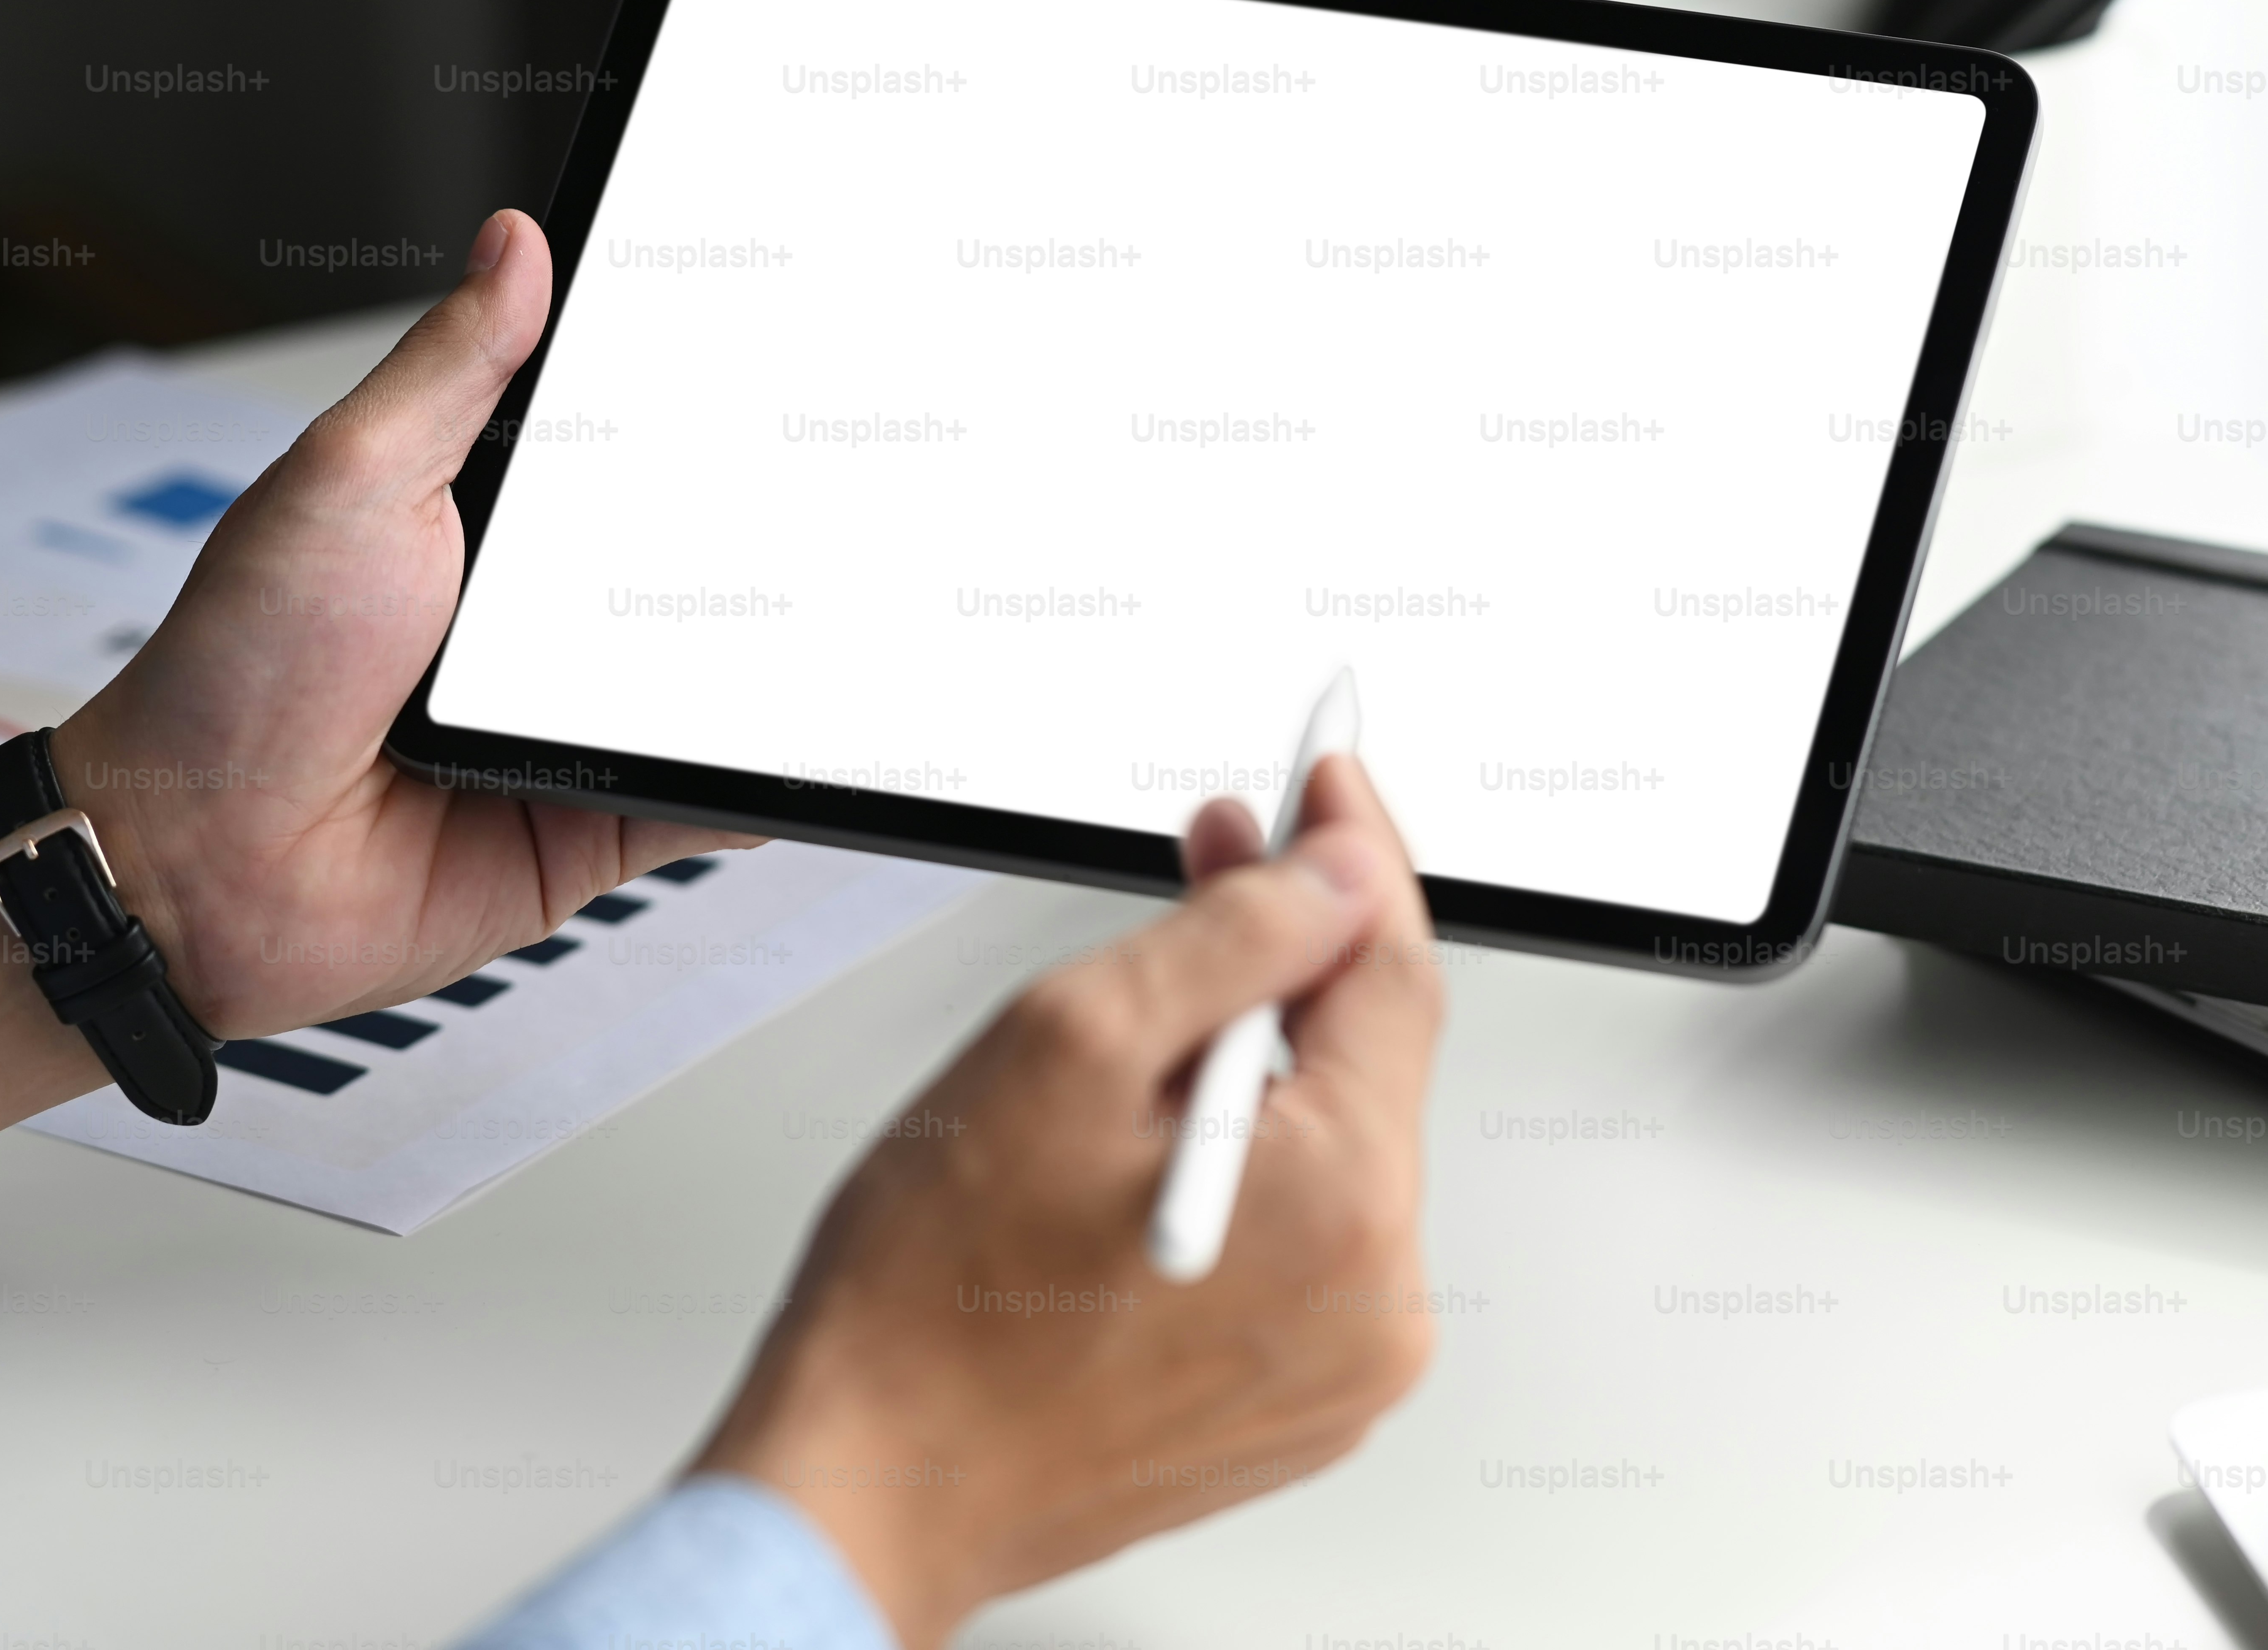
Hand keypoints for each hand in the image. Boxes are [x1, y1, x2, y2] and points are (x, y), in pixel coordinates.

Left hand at [0, 209, 754, 1140]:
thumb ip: (450, 370)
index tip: (779, 350)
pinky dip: (760, 777)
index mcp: (484, 520)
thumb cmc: (234, 671)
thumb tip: (515, 241)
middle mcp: (537, 622)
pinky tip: (814, 738)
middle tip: (845, 474)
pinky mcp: (596, 822)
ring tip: (862, 598)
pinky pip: (708, 796)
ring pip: (715, 678)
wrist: (198, 865)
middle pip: (690, 559)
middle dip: (765, 528)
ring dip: (773, 654)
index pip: (621, 444)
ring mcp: (572, 724)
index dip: (695, 403)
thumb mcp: (347, 479)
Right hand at [695, 756, 1446, 1647]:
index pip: (1394, 969)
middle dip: (1290, 952)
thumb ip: (1235, 937)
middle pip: (1367, 1059)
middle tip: (1216, 859)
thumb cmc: (934, 1299)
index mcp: (1342, 1204)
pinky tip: (1148, 1144)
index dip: (1355, 854)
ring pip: (1330, 1146)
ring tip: (1136, 1041)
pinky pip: (1303, 1238)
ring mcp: (1340, 1365)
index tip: (1327, 785)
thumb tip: (1340, 877)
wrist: (872, 1481)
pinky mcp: (1294, 1401)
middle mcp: (1373, 1300)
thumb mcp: (1072, 1042)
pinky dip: (1247, 1167)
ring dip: (1257, 1063)